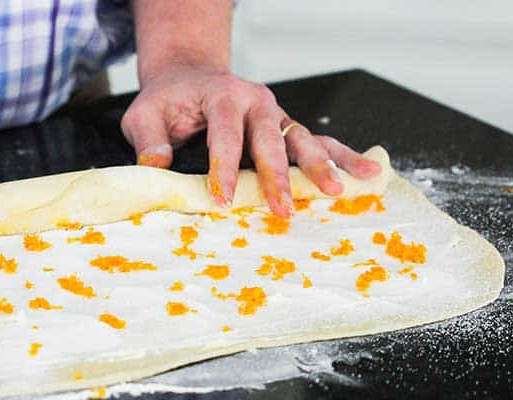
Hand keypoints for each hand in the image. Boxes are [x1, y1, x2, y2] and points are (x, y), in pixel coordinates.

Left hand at [120, 66, 380, 216]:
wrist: (190, 78)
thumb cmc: (168, 101)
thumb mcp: (144, 114)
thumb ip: (149, 139)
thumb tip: (157, 165)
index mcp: (223, 96)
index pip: (225, 135)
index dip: (224, 168)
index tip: (222, 199)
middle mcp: (257, 102)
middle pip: (271, 140)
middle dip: (278, 176)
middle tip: (282, 208)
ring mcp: (277, 114)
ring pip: (303, 139)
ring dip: (320, 167)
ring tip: (338, 190)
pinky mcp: (288, 127)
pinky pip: (319, 141)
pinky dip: (343, 157)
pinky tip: (368, 174)